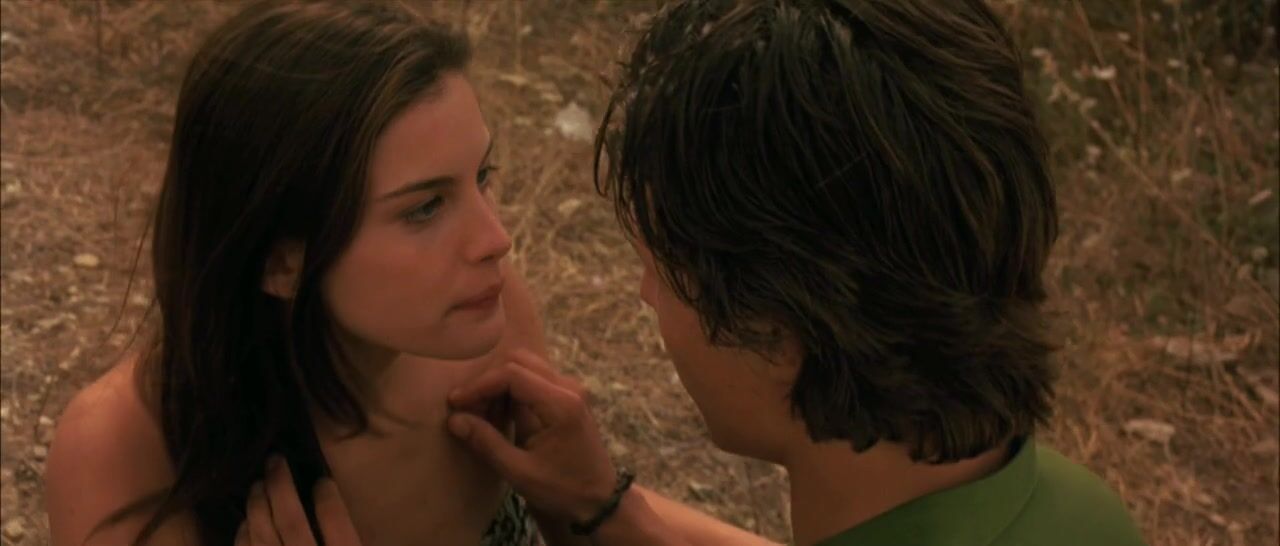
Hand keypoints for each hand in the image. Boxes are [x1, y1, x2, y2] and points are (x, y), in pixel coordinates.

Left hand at [235, 456, 362, 545]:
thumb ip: (353, 534)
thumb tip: (345, 510)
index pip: (335, 522)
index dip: (327, 497)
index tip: (322, 481)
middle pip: (291, 522)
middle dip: (281, 487)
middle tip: (275, 460)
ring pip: (263, 535)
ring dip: (258, 505)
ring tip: (258, 483)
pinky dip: (244, 534)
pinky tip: (247, 521)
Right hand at [447, 350, 617, 522]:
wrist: (601, 499)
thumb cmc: (564, 490)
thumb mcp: (520, 473)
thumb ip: (487, 443)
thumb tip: (454, 420)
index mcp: (561, 404)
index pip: (512, 374)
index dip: (479, 385)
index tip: (456, 403)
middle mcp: (569, 388)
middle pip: (519, 361)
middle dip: (488, 381)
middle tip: (468, 408)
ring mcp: (571, 389)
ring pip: (526, 366)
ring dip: (499, 384)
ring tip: (481, 413)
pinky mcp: (568, 396)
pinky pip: (534, 378)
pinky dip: (512, 390)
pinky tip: (499, 414)